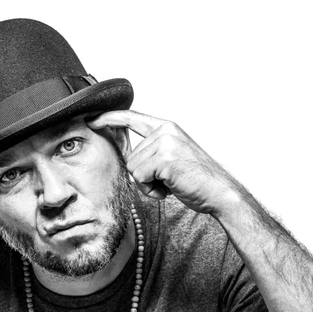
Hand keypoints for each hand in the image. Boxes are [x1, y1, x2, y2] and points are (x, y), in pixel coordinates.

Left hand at [87, 110, 238, 215]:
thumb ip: (152, 151)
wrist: (220, 192)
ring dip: (148, 184)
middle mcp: (165, 130)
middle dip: (144, 176)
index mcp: (167, 127)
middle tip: (168, 180)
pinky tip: (170, 189)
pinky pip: (140, 177)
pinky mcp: (164, 159)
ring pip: (133, 168)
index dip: (110, 119)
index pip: (132, 118)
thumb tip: (128, 156)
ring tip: (171, 184)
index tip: (92, 119)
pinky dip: (151, 190)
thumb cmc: (197, 180)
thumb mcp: (172, 157)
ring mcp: (165, 143)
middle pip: (130, 157)